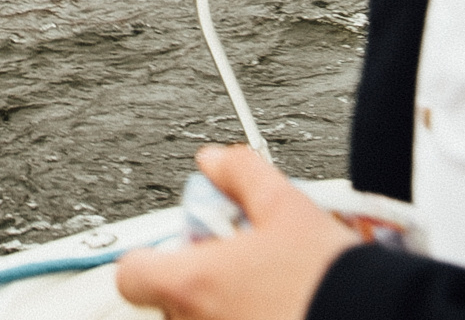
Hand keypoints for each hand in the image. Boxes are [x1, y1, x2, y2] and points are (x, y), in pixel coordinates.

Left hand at [115, 146, 356, 319]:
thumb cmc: (331, 280)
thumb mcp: (287, 207)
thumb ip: (241, 176)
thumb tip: (215, 160)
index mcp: (195, 284)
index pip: (132, 274)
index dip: (151, 257)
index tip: (183, 246)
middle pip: (171, 302)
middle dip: (199, 282)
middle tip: (239, 267)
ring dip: (225, 308)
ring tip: (270, 293)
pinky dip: (253, 319)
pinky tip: (287, 311)